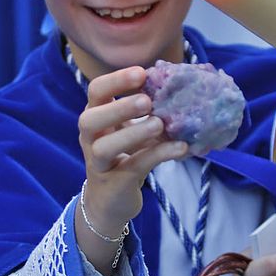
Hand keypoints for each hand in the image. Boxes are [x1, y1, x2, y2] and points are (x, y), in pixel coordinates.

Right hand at [78, 67, 188, 247]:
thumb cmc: (126, 157)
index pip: (96, 91)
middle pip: (89, 119)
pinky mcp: (114, 183)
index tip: (141, 73)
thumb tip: (185, 90)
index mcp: (96, 117)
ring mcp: (98, 163)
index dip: (115, 80)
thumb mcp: (135, 131)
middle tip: (147, 101)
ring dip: (133, 133)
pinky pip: (134, 166)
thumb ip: (151, 113)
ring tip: (159, 125)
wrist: (112, 201)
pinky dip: (158, 155)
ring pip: (104, 147)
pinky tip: (180, 148)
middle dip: (118, 107)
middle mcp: (90, 139)